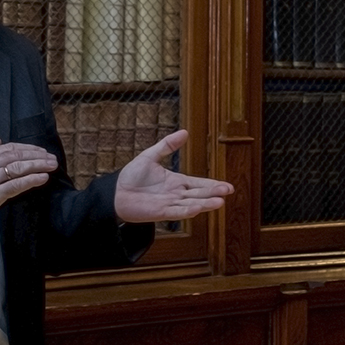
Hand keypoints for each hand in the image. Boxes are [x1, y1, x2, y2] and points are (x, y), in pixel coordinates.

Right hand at [0, 137, 57, 231]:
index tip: (41, 150)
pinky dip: (30, 180)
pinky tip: (42, 178)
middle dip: (37, 156)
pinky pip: (15, 185)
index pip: (10, 148)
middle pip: (17, 156)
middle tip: (51, 157)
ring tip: (51, 165)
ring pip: (18, 168)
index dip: (28, 148)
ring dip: (38, 166)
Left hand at [114, 129, 233, 223]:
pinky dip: (187, 211)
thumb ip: (167, 145)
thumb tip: (184, 132)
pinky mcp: (160, 212)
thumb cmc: (132, 176)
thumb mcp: (150, 156)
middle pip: (199, 194)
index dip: (213, 184)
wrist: (116, 192)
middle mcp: (176, 194)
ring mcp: (170, 204)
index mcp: (176, 182)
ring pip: (191, 204)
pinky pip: (176, 212)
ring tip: (220, 201)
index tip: (228, 186)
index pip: (199, 183)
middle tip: (228, 190)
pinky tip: (197, 208)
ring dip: (205, 203)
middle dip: (213, 192)